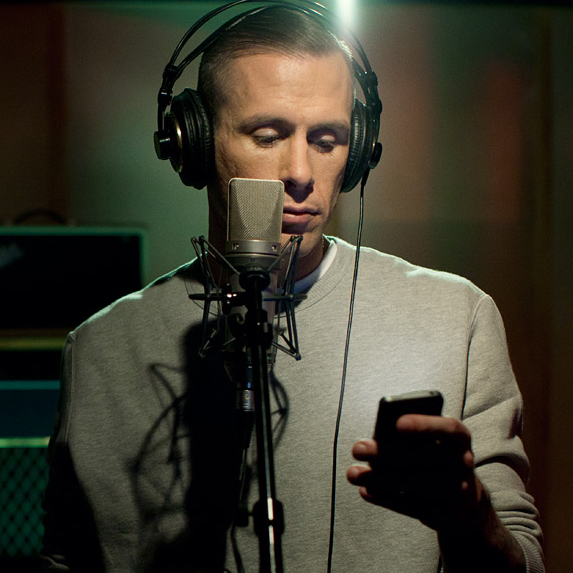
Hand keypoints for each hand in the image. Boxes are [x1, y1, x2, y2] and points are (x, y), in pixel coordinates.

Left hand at [347, 414, 480, 531]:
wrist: (465, 501)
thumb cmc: (437, 457)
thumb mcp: (432, 441)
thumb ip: (411, 435)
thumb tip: (376, 438)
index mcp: (460, 438)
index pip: (447, 428)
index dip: (423, 425)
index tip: (396, 423)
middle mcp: (463, 463)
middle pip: (424, 457)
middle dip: (387, 452)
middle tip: (357, 448)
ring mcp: (457, 490)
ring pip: (414, 484)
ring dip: (379, 478)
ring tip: (353, 473)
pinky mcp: (443, 514)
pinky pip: (411, 506)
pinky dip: (385, 498)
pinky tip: (365, 490)